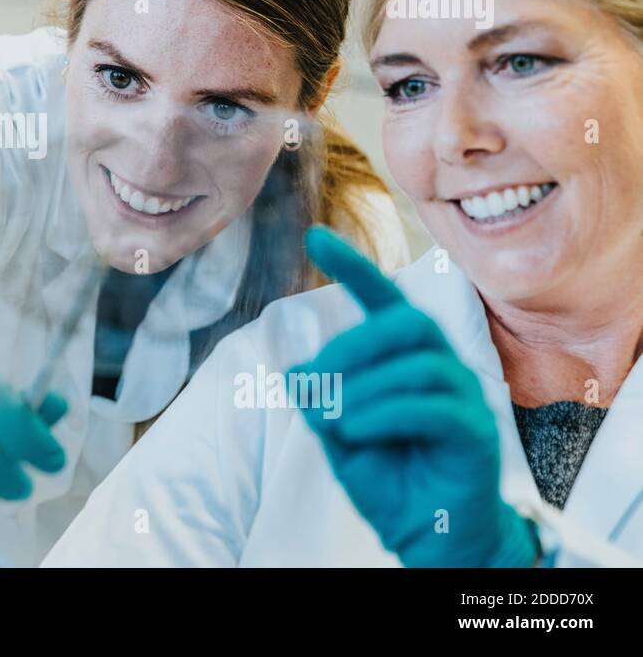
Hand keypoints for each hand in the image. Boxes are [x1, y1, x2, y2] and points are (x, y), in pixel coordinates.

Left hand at [289, 226, 537, 567]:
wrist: (425, 534)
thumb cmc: (386, 476)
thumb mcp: (337, 433)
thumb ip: (318, 399)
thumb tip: (294, 371)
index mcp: (405, 356)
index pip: (383, 299)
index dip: (352, 266)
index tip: (314, 236)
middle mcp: (440, 365)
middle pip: (406, 322)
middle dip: (352, 345)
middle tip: (317, 379)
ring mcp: (463, 397)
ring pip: (416, 366)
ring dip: (361, 389)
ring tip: (334, 420)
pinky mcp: (475, 433)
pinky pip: (430, 407)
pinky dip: (383, 414)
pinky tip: (356, 430)